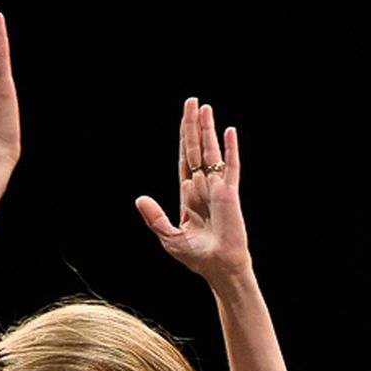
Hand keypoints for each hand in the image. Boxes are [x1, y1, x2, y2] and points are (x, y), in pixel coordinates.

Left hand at [136, 99, 251, 290]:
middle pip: (196, 149)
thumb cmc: (196, 257)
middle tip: (192, 101)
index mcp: (188, 195)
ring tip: (205, 108)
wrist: (219, 268)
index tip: (184, 119)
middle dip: (193, 126)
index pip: (184, 160)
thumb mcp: (168, 237)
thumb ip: (155, 217)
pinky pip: (231, 166)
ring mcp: (217, 188)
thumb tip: (140, 198)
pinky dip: (230, 149)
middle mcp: (202, 187)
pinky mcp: (229, 194)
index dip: (183, 139)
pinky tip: (229, 131)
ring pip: (211, 152)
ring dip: (208, 130)